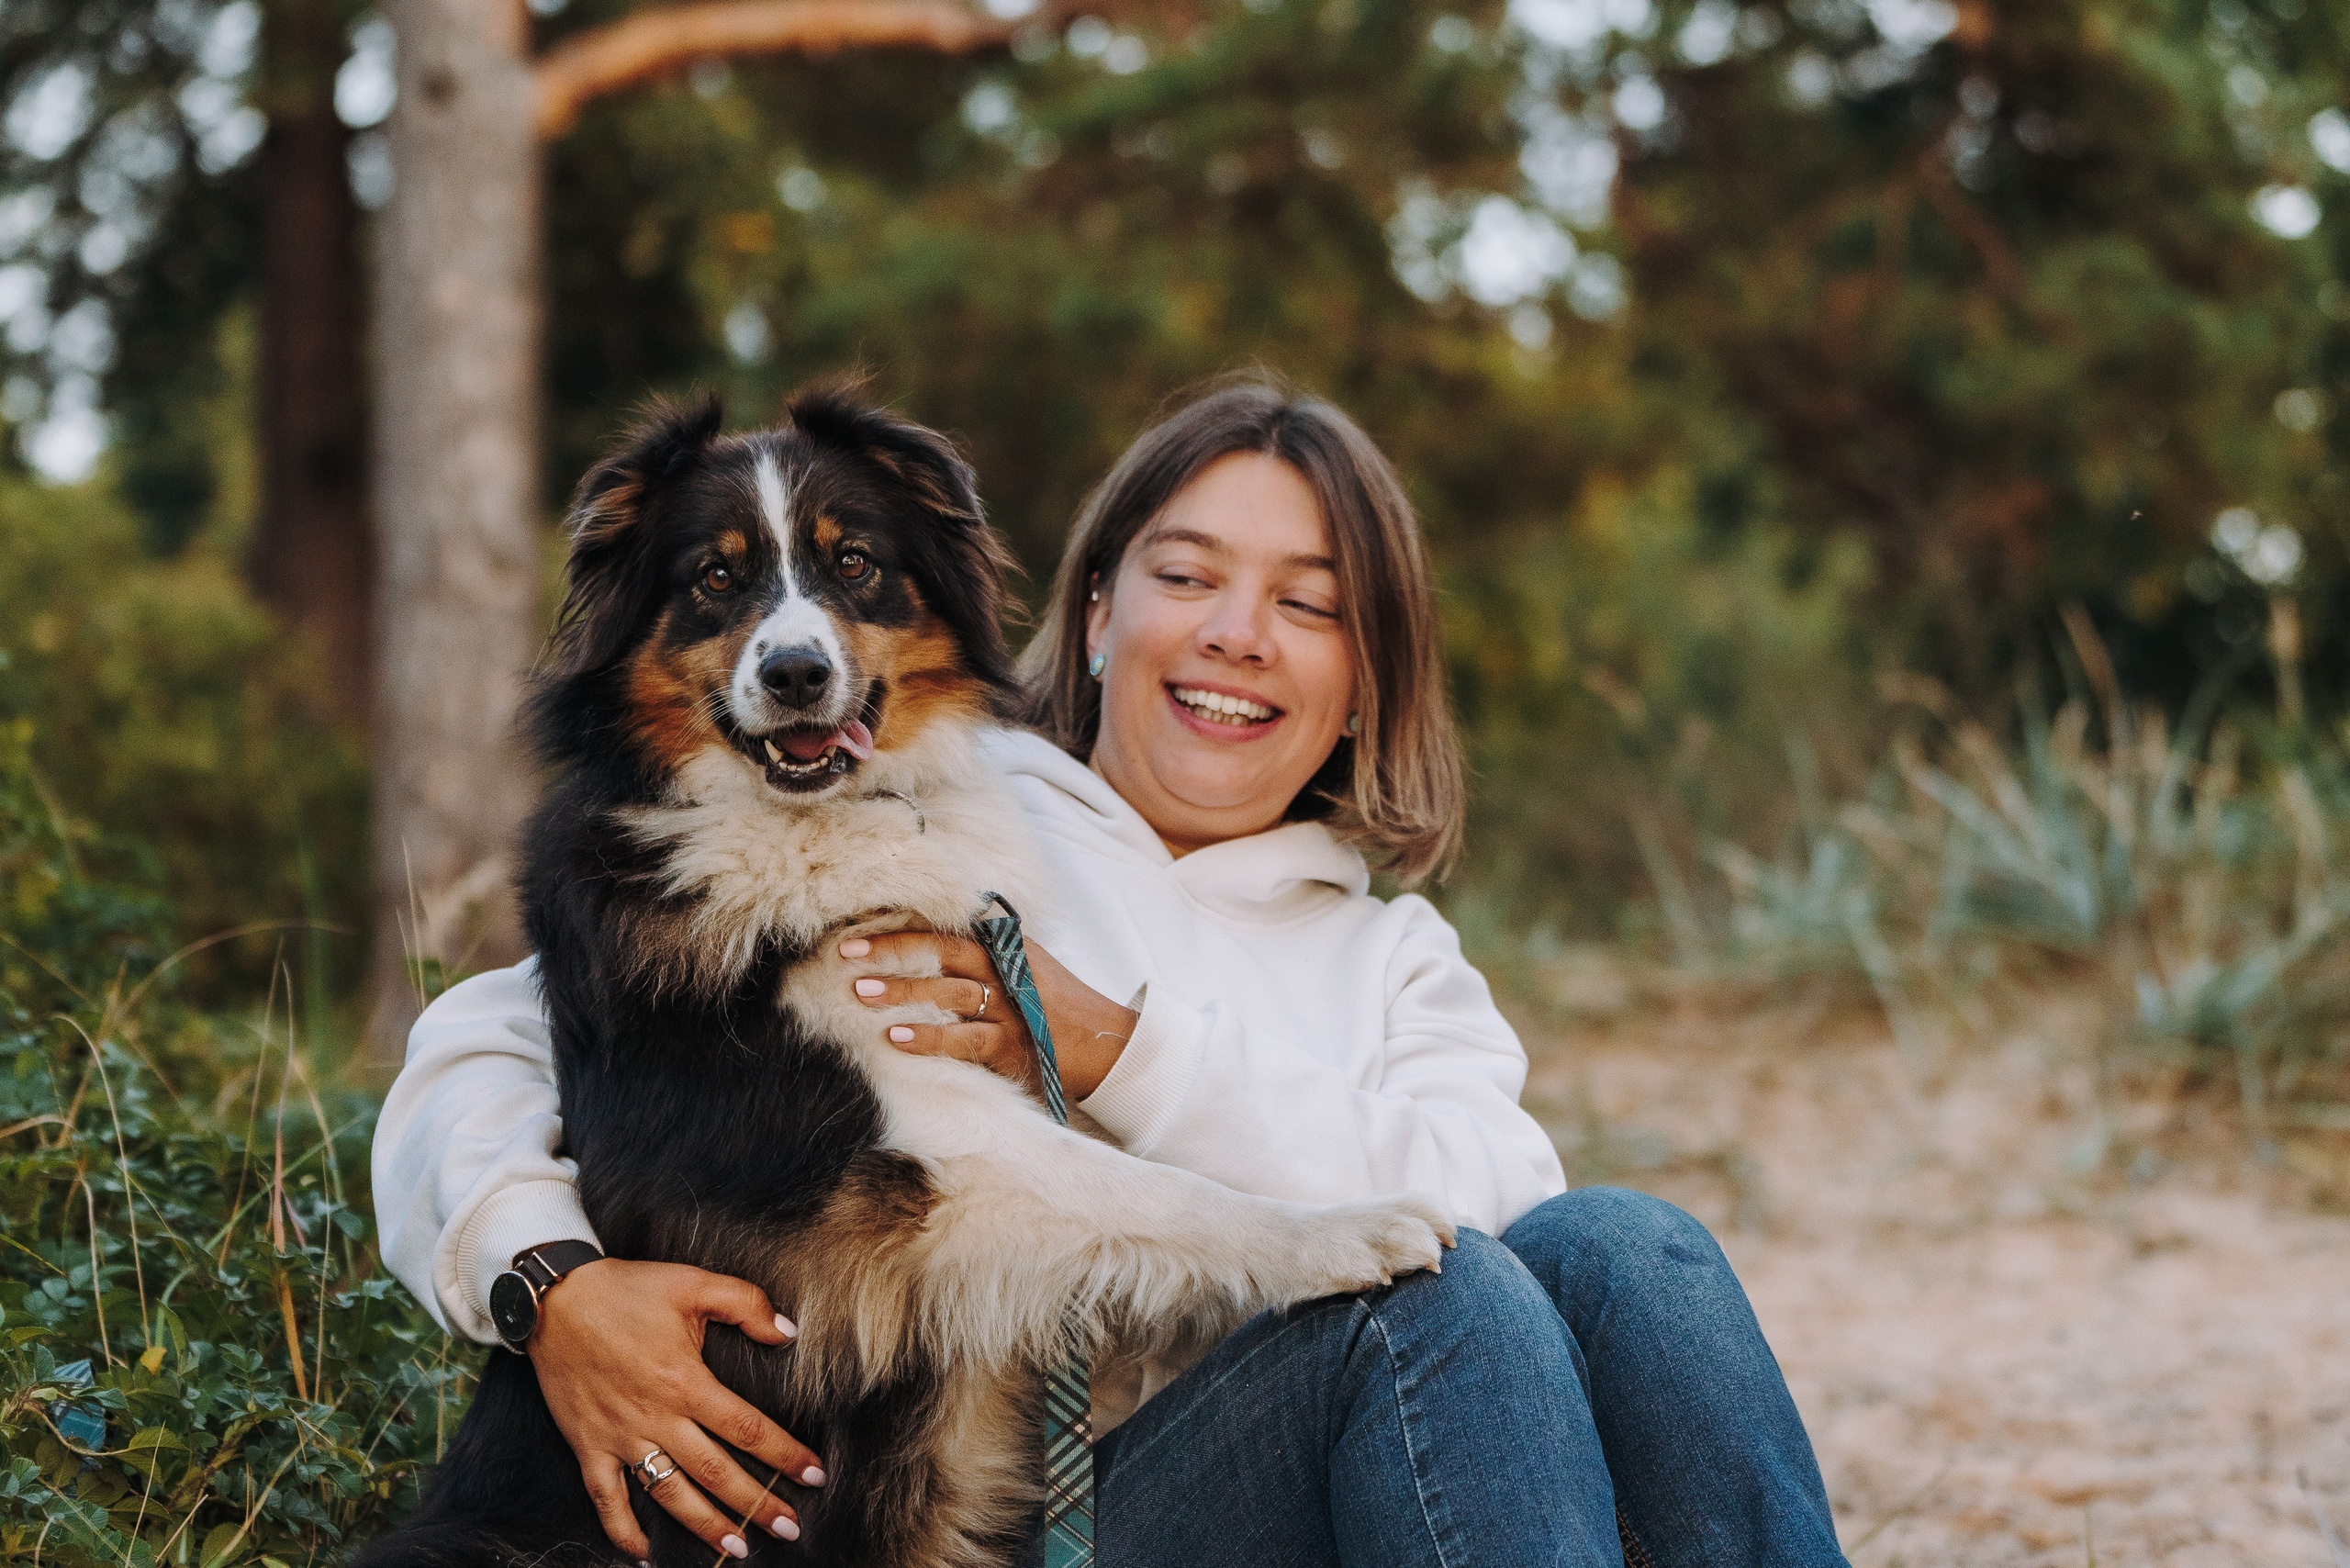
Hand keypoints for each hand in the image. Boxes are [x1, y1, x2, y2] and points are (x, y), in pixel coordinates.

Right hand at [529, 1257, 822, 1559]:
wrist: (556, 1299)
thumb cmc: (627, 1290)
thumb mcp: (693, 1283)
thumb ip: (747, 1304)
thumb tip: (787, 1332)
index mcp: (686, 1382)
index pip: (748, 1428)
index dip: (785, 1454)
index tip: (815, 1474)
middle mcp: (656, 1417)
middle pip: (716, 1472)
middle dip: (757, 1504)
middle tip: (790, 1527)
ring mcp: (620, 1437)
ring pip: (669, 1493)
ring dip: (705, 1525)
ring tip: (737, 1548)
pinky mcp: (587, 1446)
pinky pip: (606, 1499)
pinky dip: (623, 1530)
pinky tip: (644, 1553)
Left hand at [840, 932, 1136, 1100]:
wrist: (1104, 1044)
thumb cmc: (1053, 1007)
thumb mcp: (1020, 971)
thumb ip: (977, 962)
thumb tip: (919, 955)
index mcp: (1002, 949)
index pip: (945, 931)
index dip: (900, 929)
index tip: (856, 932)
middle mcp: (1005, 971)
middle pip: (942, 951)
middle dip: (893, 951)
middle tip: (846, 956)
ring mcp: (1009, 1007)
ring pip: (949, 993)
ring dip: (902, 990)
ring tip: (861, 993)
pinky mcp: (1013, 1045)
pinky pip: (966, 1039)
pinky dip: (931, 1038)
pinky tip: (898, 1037)